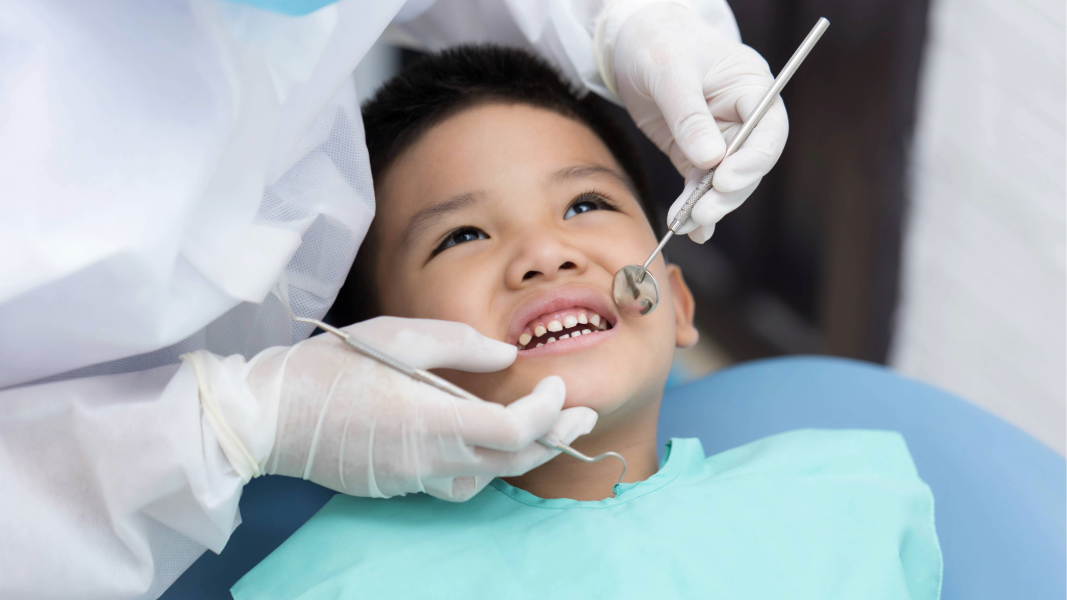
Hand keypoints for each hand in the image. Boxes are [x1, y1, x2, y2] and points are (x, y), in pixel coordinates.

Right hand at [185, 317, 596, 500]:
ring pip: (489, 479)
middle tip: (583, 414)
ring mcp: (413, 478)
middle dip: (557, 437)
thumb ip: (460, 346)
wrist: (270, 415)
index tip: (558, 384)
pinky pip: (457, 483)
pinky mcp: (399, 484)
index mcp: (432, 420)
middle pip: (513, 462)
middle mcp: (429, 460)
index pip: (513, 432)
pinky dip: (486, 465)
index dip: (547, 412)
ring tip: (547, 427)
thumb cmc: (331, 367)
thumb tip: (507, 358)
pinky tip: (489, 443)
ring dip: (525, 455)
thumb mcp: (397, 336)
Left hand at [604, 1, 787, 241]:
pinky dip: (693, 207)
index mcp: (751, 87)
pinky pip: (700, 185)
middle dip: (727, 192)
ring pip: (724, 182)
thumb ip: (689, 115)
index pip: (768, 130)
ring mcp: (719, 138)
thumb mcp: (670, 71)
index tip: (725, 179)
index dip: (753, 159)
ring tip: (686, 224)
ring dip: (708, 205)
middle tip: (703, 212)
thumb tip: (710, 160)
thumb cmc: (658, 42)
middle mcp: (742, 117)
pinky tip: (687, 227)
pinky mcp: (694, 154)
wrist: (631, 43)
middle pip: (749, 164)